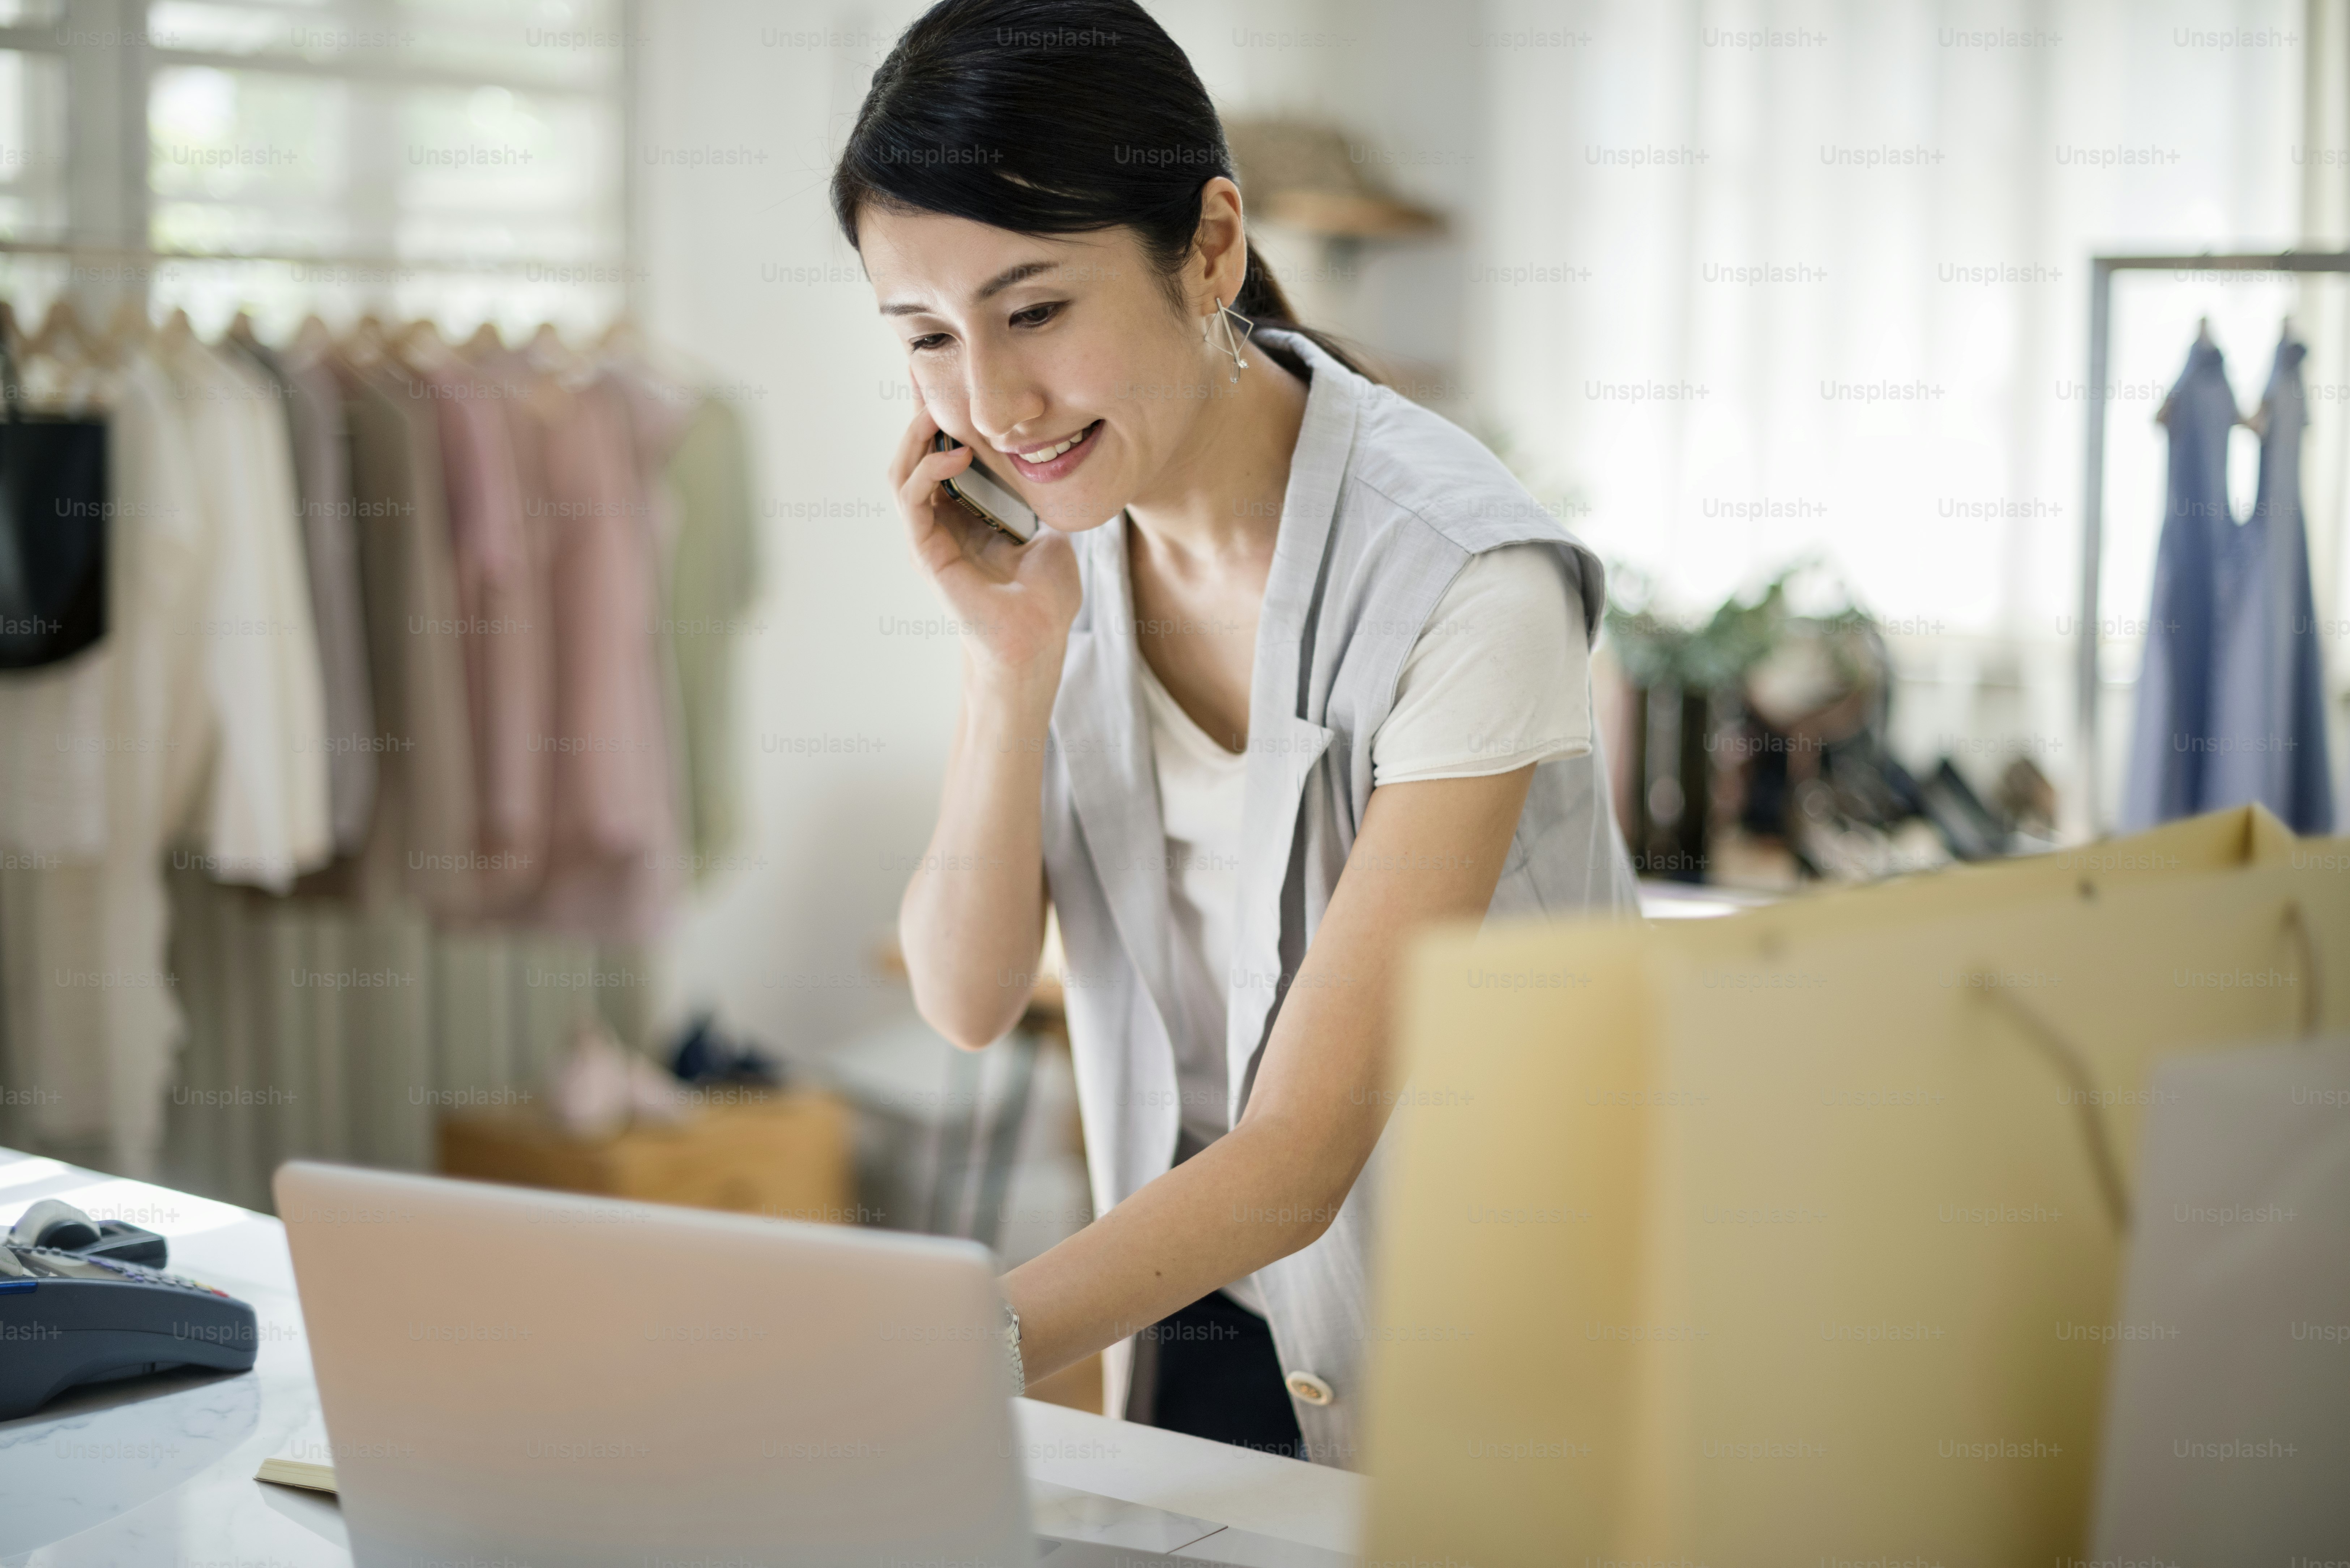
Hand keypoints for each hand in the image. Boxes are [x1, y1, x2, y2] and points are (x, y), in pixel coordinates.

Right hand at [890, 403, 1082, 682]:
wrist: (1038, 642)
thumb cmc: (1044, 598)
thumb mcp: (1049, 531)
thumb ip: (1044, 499)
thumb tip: (1063, 465)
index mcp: (965, 513)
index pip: (943, 454)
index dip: (942, 415)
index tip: (951, 375)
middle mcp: (940, 521)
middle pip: (915, 454)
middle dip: (920, 411)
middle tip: (930, 370)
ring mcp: (929, 537)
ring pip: (903, 471)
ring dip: (917, 434)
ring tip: (939, 406)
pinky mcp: (926, 552)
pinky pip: (911, 500)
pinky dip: (928, 471)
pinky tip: (956, 452)